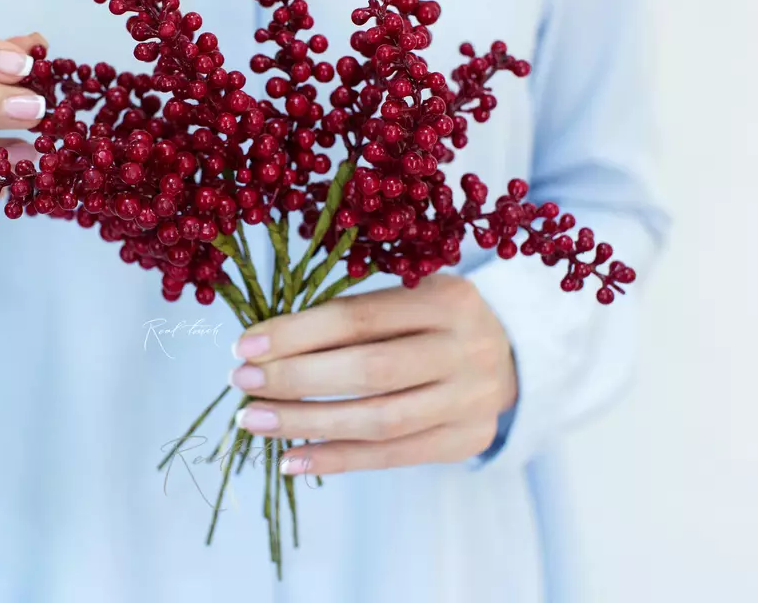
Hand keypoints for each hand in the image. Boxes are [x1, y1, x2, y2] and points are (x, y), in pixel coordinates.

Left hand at [228, 274, 517, 474]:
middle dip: (296, 378)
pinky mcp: (464, 441)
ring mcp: (470, 400)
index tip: (246, 344)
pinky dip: (336, 460)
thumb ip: (355, 316)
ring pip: (377, 420)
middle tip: (242, 382)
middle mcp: (465, 349)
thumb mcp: (410, 297)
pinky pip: (390, 456)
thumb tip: (267, 344)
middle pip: (369, 371)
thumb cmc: (437, 319)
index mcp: (448, 299)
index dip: (298, 332)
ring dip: (306, 423)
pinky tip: (291, 458)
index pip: (360, 318)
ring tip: (254, 420)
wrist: (515, 356)